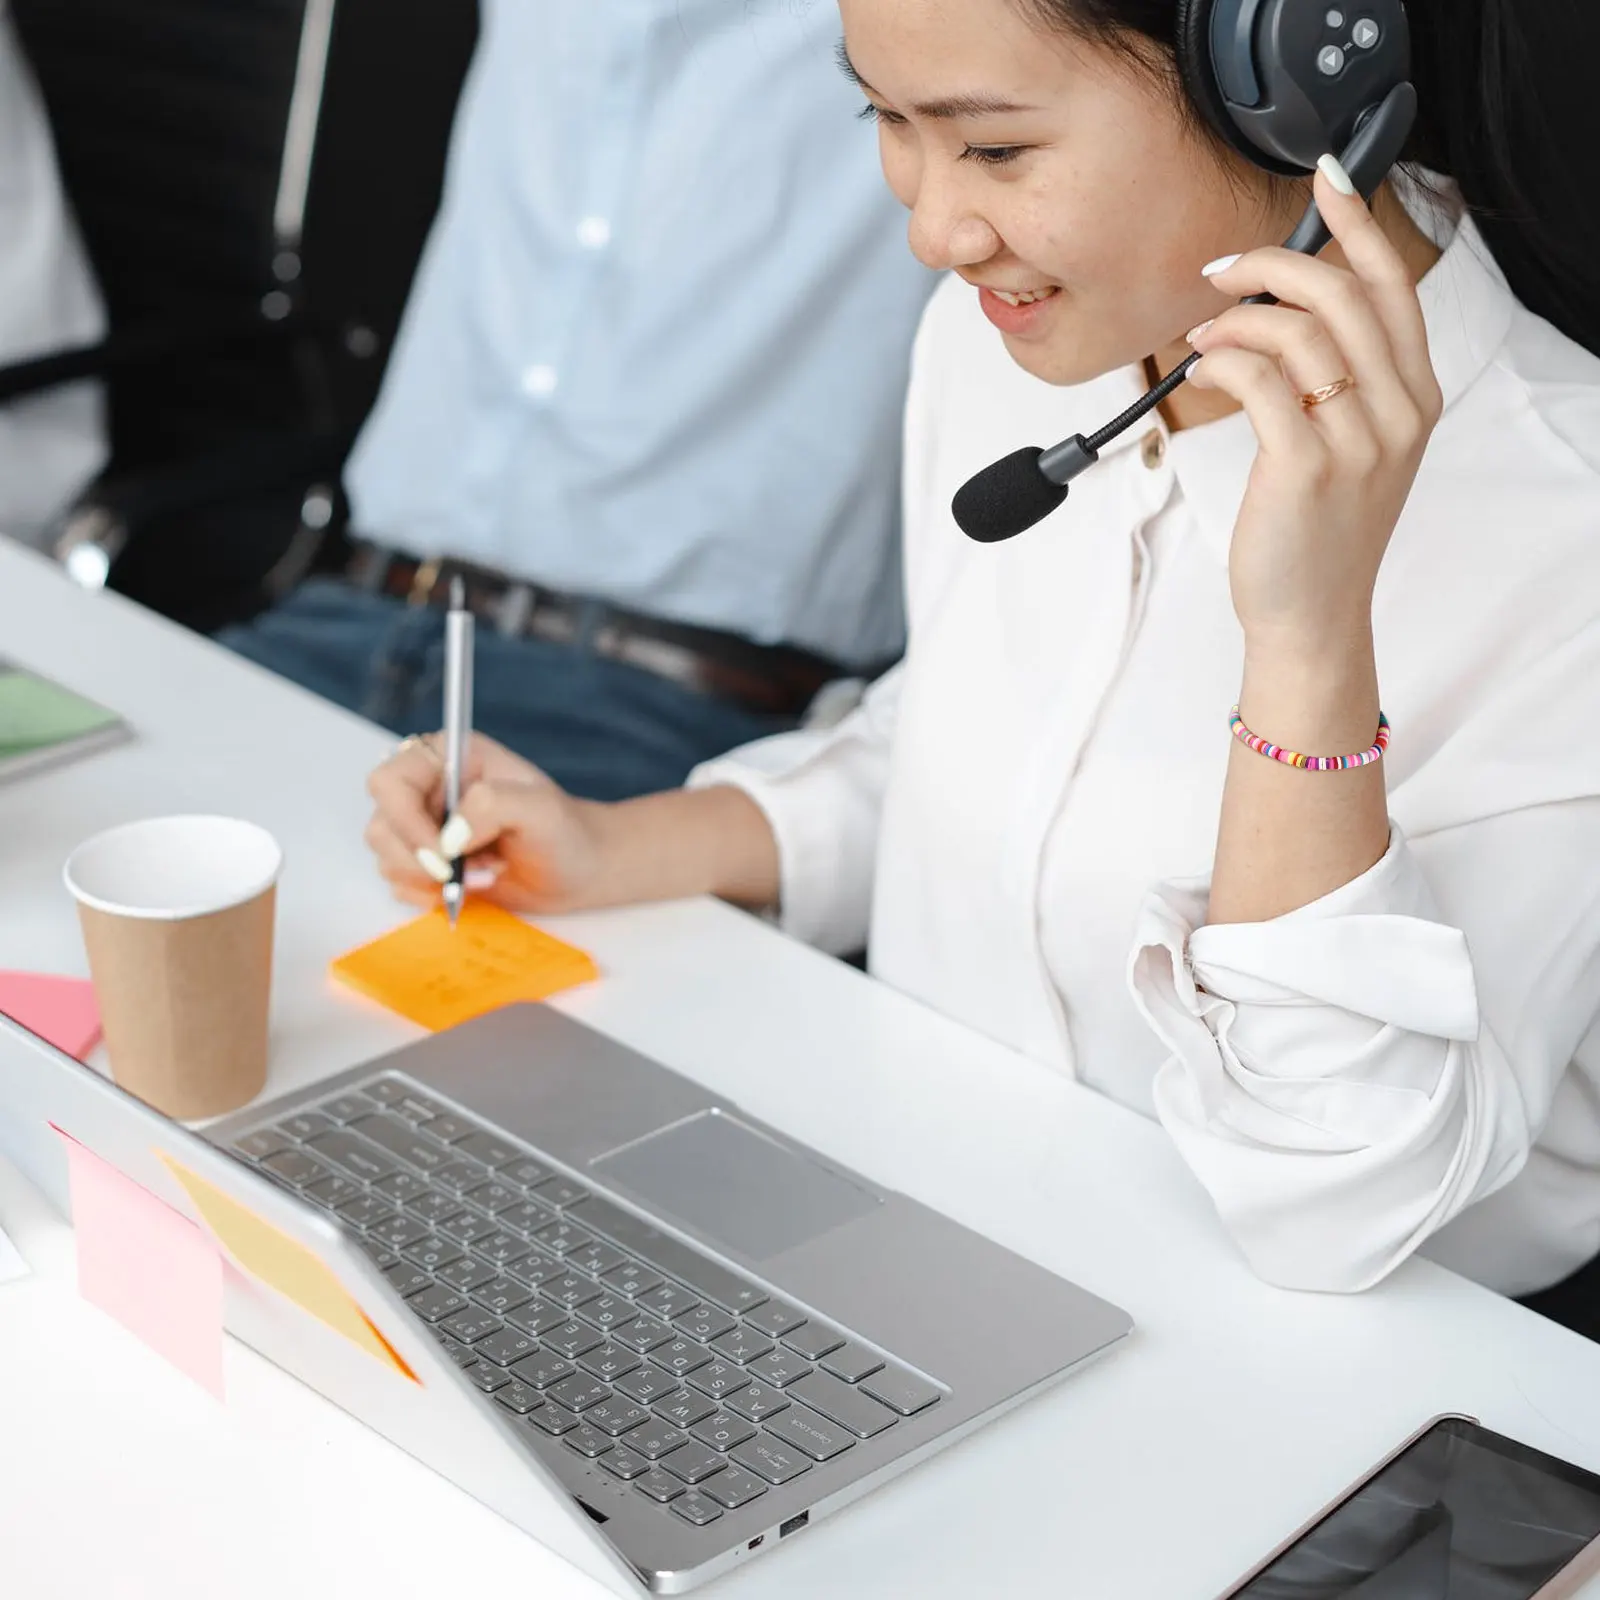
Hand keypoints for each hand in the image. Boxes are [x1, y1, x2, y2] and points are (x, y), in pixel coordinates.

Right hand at [364, 732, 609, 913]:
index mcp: (448, 757)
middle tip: (474, 871)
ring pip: (387, 859)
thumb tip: (449, 836)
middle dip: (424, 860)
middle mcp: (428, 789)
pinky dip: (434, 894)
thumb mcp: (540, 808)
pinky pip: (401, 884)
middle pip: (381, 827)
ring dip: (435, 879)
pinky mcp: (427, 863)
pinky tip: (475, 886)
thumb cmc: (565, 831)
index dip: (406, 822)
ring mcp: (424, 827)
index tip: (445, 853)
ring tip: (485, 874)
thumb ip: (493, 805)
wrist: (579, 869)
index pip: (389, 782)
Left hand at [1186, 159, 1444, 655]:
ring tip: (1202, 336)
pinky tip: (1201, 365)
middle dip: (1271, 264)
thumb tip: (1280, 312)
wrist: (1311, 613)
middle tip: (1220, 271)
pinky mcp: (1305, 466)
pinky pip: (1261, 381)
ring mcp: (1357, 440)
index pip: (1392, 287)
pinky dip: (1223, 359)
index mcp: (1415, 397)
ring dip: (1236, 319)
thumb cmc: (1318, 531)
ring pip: (1297, 332)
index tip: (1326, 179)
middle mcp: (1398, 412)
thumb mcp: (1354, 447)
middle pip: (1342, 294)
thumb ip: (1340, 380)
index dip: (1357, 224)